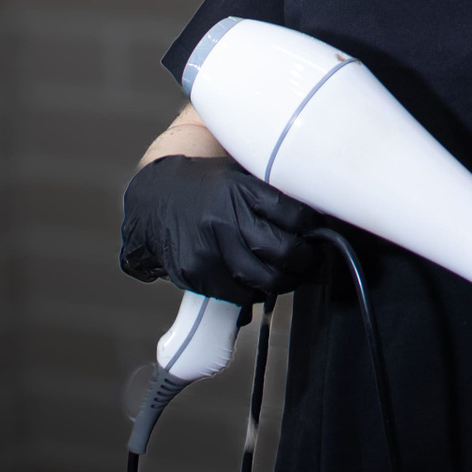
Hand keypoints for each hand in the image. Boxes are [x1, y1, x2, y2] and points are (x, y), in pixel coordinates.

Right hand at [120, 154, 317, 304]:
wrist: (154, 200)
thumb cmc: (206, 189)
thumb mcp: (239, 176)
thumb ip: (272, 195)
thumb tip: (313, 222)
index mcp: (241, 189)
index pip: (295, 215)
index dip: (313, 229)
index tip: (317, 234)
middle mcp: (225, 218)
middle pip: (284, 252)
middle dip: (306, 261)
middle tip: (310, 260)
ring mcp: (209, 248)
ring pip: (264, 280)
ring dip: (284, 281)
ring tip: (288, 273)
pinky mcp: (197, 272)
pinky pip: (239, 294)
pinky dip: (254, 291)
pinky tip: (256, 279)